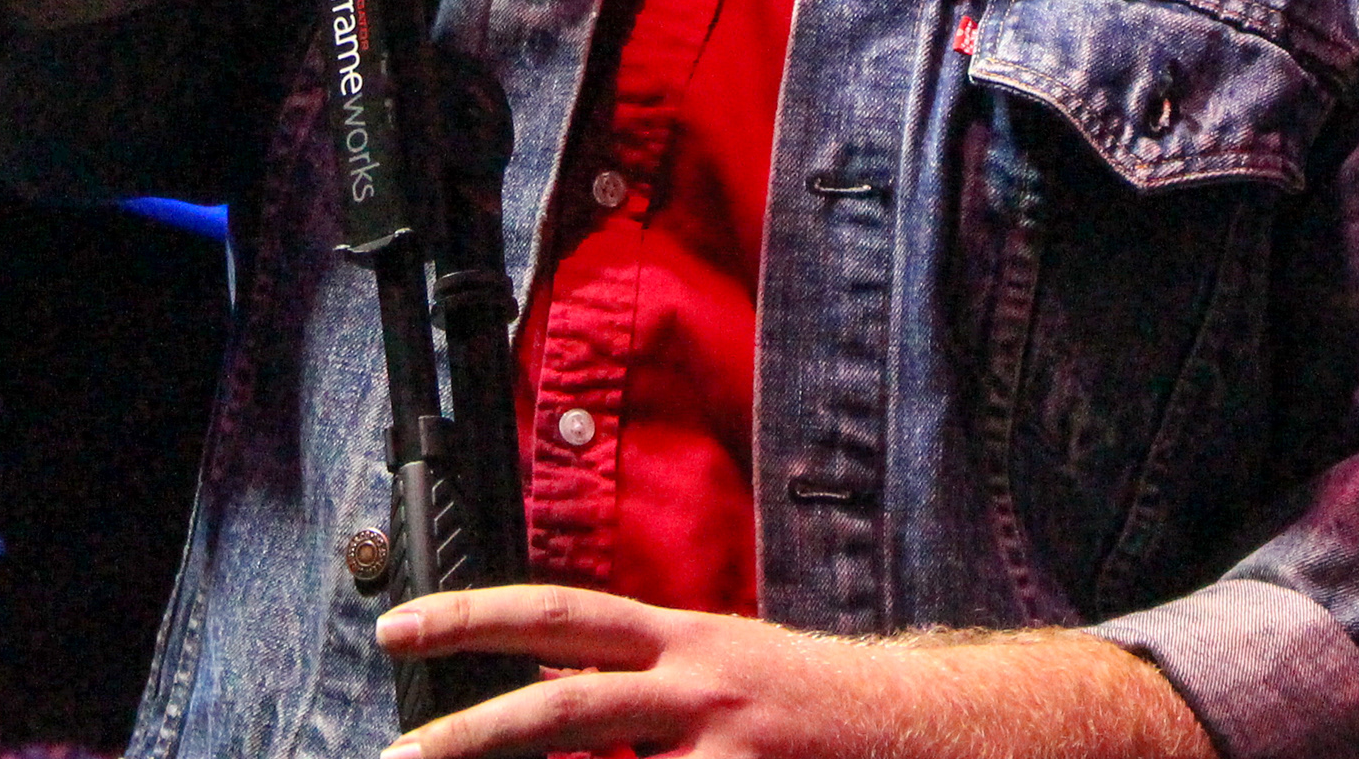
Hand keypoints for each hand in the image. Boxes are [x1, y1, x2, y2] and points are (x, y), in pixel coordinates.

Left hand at [373, 585, 1208, 758]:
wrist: (957, 733)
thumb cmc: (829, 713)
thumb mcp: (735, 676)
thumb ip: (651, 692)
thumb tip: (556, 716)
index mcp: (690, 641)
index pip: (562, 613)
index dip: (475, 614)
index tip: (401, 624)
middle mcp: (703, 686)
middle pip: (561, 703)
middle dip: (470, 733)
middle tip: (400, 754)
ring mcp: (732, 748)